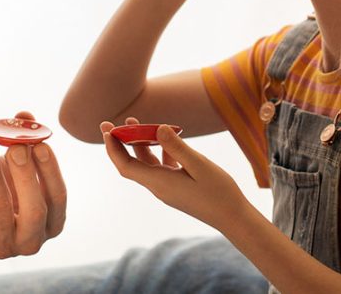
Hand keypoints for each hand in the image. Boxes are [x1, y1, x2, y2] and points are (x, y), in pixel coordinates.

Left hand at [0, 111, 66, 258]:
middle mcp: (32, 241)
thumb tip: (25, 116)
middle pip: (34, 210)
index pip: (58, 197)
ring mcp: (4, 247)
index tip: (41, 144)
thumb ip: (25, 142)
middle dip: (25, 175)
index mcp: (52, 223)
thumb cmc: (1, 191)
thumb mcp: (16, 168)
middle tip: (16, 146)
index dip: (51, 171)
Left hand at [101, 118, 248, 231]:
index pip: (126, 166)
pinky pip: (161, 167)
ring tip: (134, 122)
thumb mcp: (199, 165)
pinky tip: (165, 137)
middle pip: (131, 164)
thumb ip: (177, 147)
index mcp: (159, 183)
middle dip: (118, 144)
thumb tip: (157, 128)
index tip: (107, 129)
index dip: (113, 148)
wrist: (233, 218)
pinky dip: (158, 151)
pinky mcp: (177, 188)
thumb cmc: (218, 192)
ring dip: (138, 144)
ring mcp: (167, 188)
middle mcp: (158, 187)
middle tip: (107, 123)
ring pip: (146, 164)